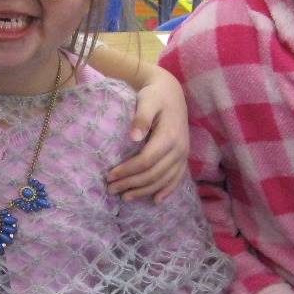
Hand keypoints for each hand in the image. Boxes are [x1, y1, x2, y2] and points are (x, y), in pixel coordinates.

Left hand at [106, 66, 188, 201]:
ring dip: (144, 191)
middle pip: (153, 174)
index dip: (127, 171)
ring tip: (125, 197)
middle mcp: (179, 149)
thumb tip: (133, 137)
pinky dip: (166, 191)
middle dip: (131, 184)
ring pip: (163, 180)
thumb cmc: (155, 96)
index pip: (146, 161)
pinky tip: (155, 200)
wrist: (172, 92)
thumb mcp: (146, 101)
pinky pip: (177, 178)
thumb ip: (141, 118)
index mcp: (169, 136)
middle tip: (111, 190)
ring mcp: (183, 155)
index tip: (109, 176)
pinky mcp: (183, 157)